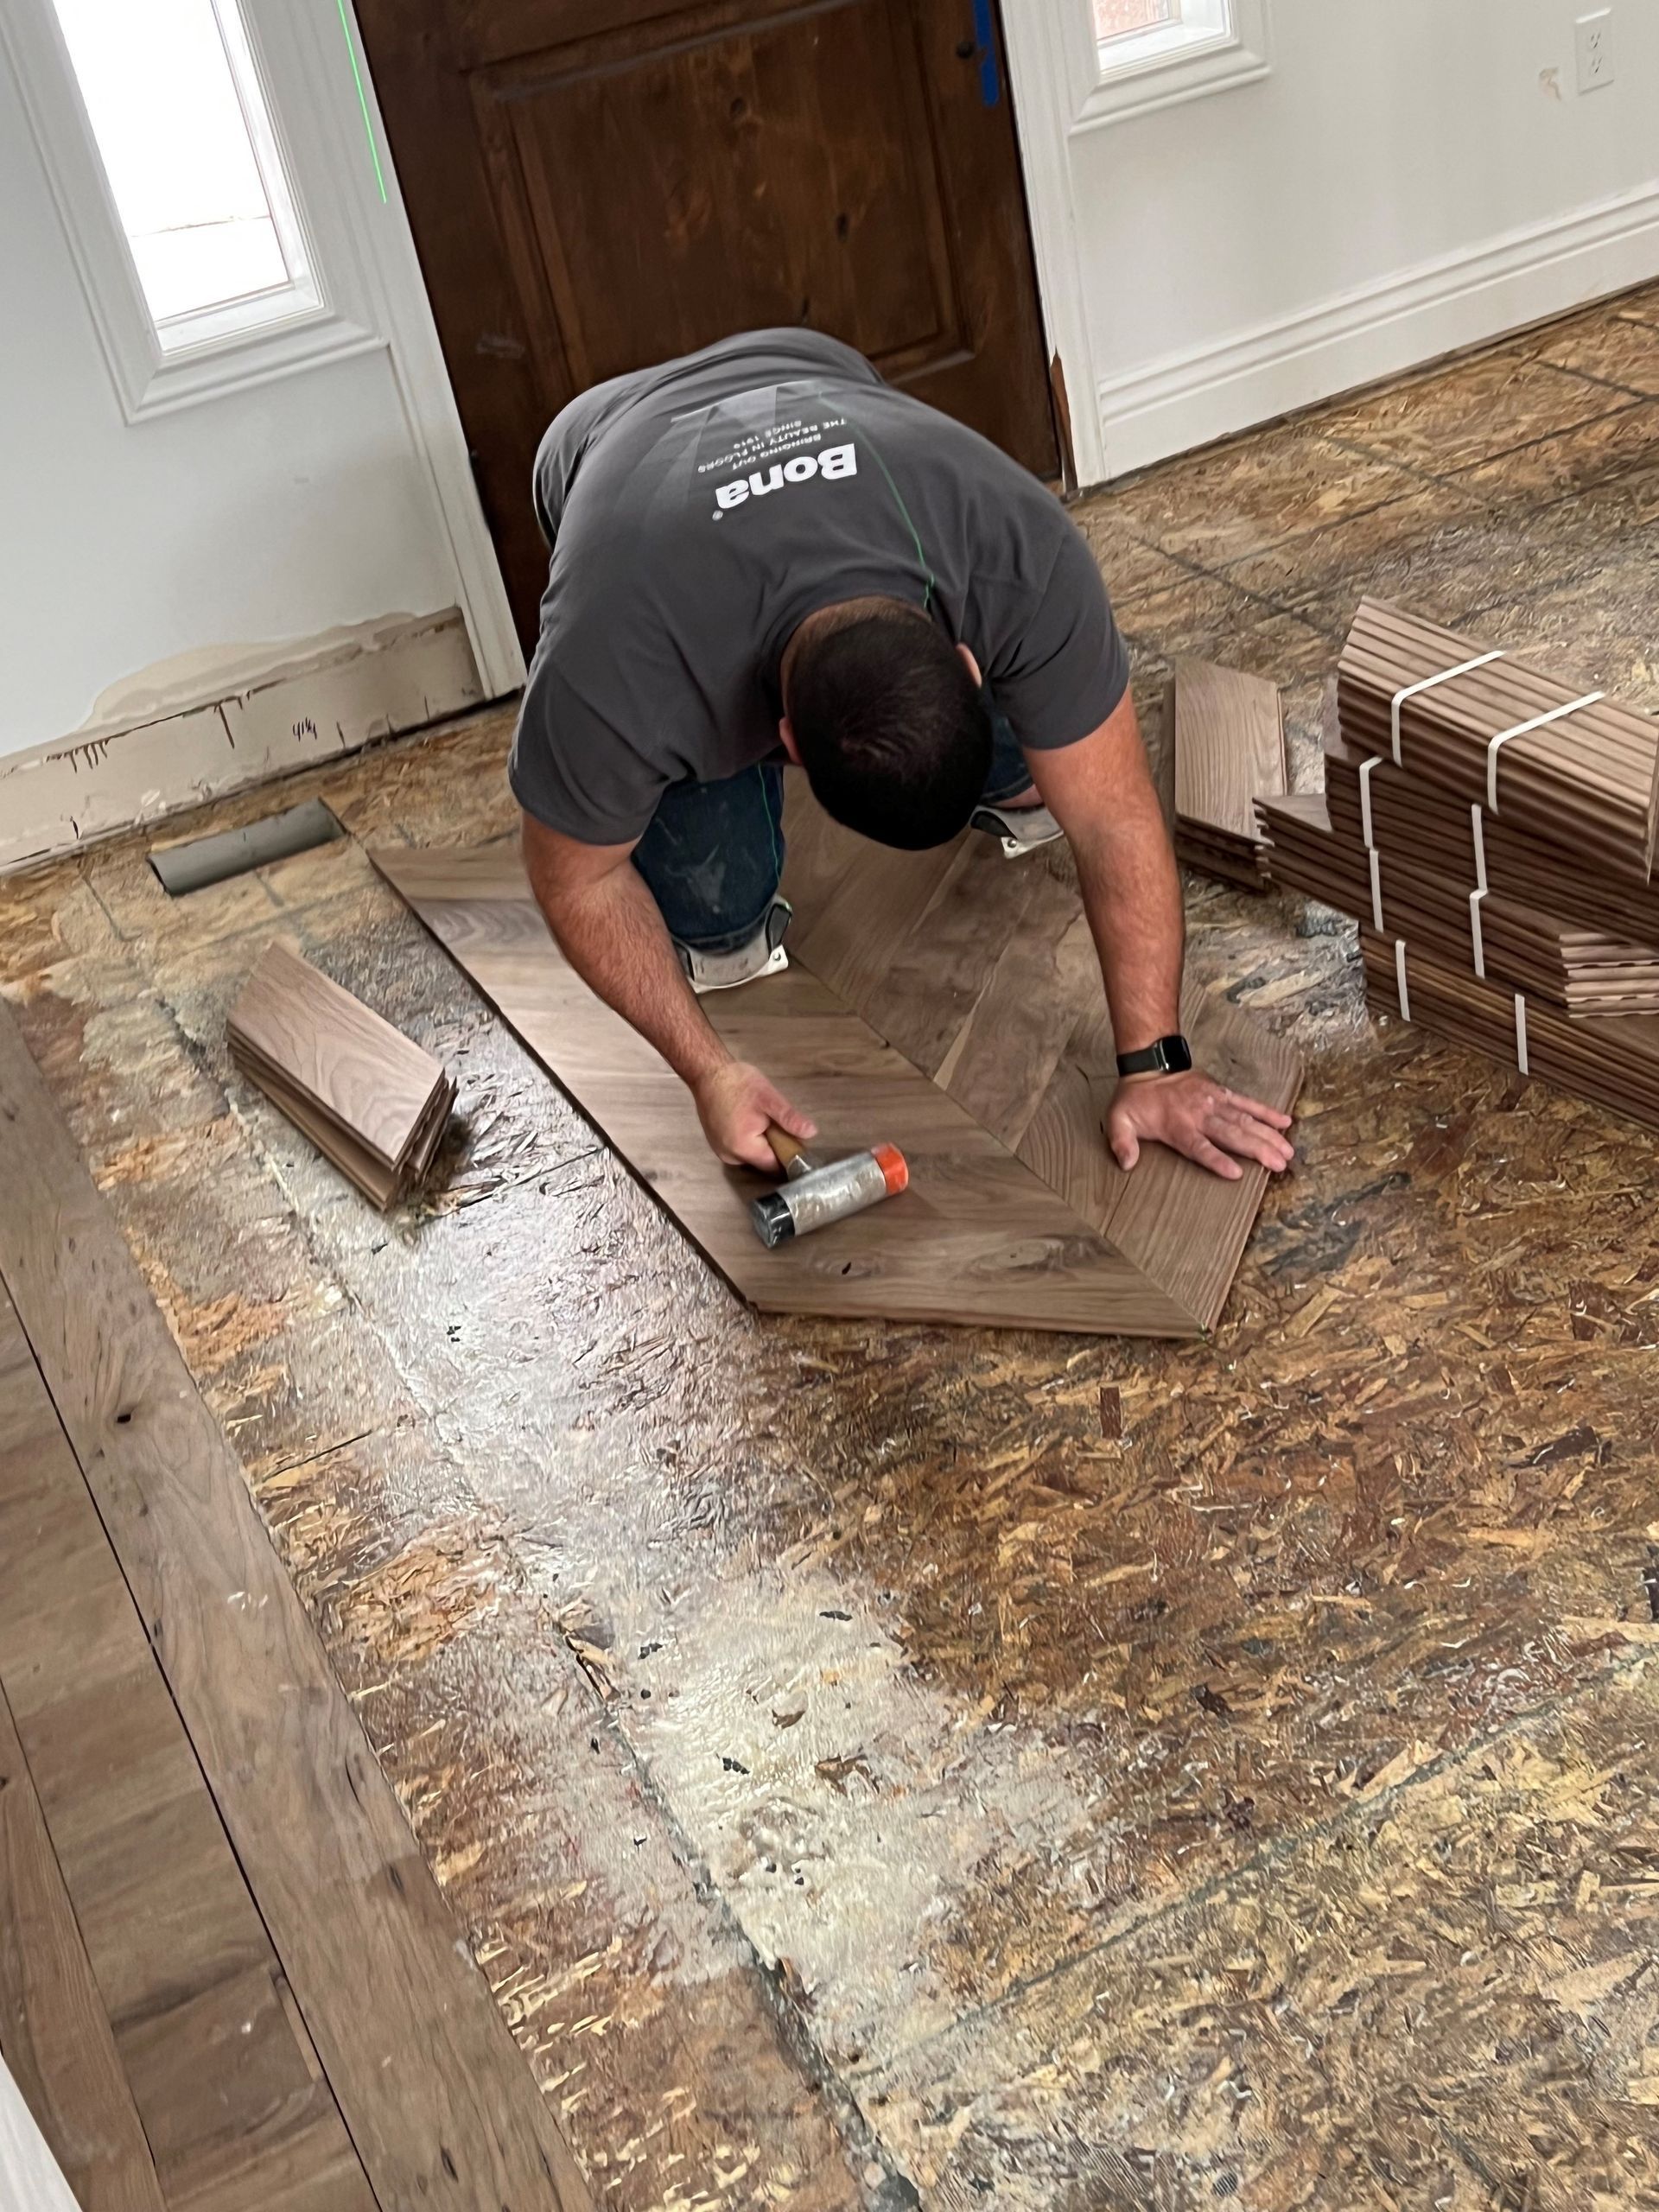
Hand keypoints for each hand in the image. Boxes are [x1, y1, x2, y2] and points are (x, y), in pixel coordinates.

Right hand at [692, 1060, 816, 1171]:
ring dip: (761, 1142)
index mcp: (743, 1148)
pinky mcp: (716, 1142)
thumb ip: (789, 1119)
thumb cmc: (739, 1083)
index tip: (794, 1138)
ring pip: (751, 1155)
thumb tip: (811, 1133)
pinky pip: (739, 1148)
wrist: (709, 1072)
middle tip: (776, 1123)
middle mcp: (729, 1156)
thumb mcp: (769, 1099)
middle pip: (762, 1161)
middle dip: (774, 1146)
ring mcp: (720, 1150)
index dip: (787, 1154)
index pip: (774, 1165)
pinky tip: (749, 1120)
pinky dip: (748, 1139)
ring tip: (761, 1119)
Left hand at [1106, 1070, 1293, 1181]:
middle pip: (1232, 1134)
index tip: (1237, 1172)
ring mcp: (1214, 1102)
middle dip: (1257, 1149)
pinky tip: (1285, 1123)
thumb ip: (1122, 1143)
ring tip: (1287, 1151)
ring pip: (1246, 1120)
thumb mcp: (1119, 1120)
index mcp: (1178, 1126)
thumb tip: (1126, 1163)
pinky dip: (1266, 1112)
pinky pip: (1247, 1103)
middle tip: (1279, 1165)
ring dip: (1267, 1135)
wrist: (1149, 1065)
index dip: (1217, 1159)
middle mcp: (1201, 1115)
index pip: (1201, 1147)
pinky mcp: (1222, 1093)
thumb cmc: (1136, 1099)